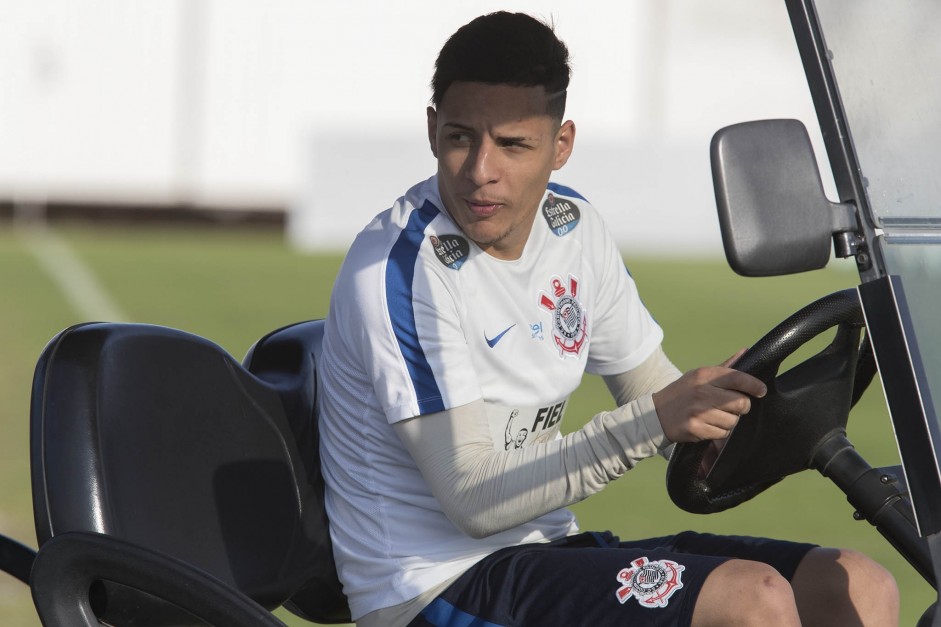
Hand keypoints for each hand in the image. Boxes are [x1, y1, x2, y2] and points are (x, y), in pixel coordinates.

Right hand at [652, 349, 766, 444]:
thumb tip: (746, 352)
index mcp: (704, 376)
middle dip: (742, 407)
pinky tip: (709, 426)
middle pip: (741, 403)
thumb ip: (724, 367)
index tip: (761, 391)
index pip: (737, 377)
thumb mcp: (698, 376)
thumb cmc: (682, 393)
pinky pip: (722, 434)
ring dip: (730, 422)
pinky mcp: (696, 428)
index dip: (754, 385)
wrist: (655, 415)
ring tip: (716, 417)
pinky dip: (720, 432)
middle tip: (734, 407)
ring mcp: (699, 411)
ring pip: (733, 421)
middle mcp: (702, 392)